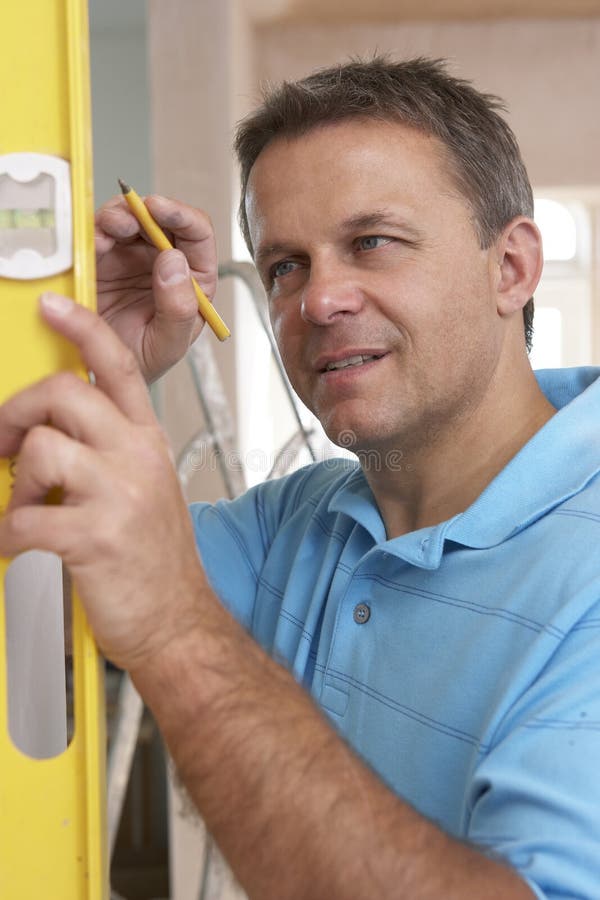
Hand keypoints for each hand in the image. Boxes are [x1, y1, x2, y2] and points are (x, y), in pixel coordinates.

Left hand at [0, 294, 205, 668]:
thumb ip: (107, 448)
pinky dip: (7, 534)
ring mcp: (119, 495)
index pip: (118, 367)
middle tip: (4, 443)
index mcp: (148, 441)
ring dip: (15, 482)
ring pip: (39, 449)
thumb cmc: (155, 557)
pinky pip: (23, 517)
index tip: (53, 307)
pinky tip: (18, 545)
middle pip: (63, 393)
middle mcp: (137, 458)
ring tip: (27, 507)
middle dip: (15, 413)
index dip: (83, 328)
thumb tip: (48, 428)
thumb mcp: (144, 486)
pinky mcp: (95, 537)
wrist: (178, 621)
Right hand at [95, 194, 217, 382]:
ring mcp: (131, 257)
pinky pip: (98, 234)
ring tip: (113, 227)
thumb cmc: (141, 362)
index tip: (162, 211)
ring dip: (120, 214)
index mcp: (193, 280)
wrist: (100, 375)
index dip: (182, 216)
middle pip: (161, 218)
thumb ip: (179, 309)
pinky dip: (95, 230)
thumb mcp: (167, 345)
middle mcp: (164, 262)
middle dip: (147, 210)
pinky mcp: (101, 258)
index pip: (197, 235)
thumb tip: (174, 260)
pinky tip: (96, 242)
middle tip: (132, 213)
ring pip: (129, 218)